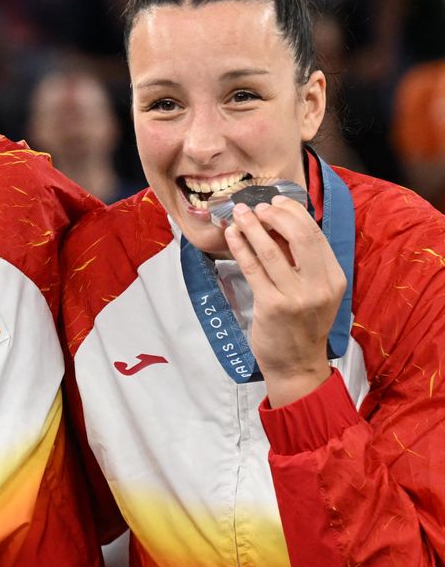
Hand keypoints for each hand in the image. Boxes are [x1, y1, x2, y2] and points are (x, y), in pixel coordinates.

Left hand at [223, 198, 345, 406]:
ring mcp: (296, 296)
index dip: (294, 213)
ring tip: (238, 213)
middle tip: (256, 206)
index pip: (315, 235)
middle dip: (275, 215)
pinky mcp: (271, 306)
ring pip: (272, 250)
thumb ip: (306, 264)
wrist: (296, 364)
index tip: (277, 201)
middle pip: (299, 236)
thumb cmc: (302, 325)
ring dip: (252, 227)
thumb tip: (281, 226)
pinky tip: (231, 235)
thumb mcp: (316, 293)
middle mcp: (320, 286)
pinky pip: (253, 268)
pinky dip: (241, 247)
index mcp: (335, 278)